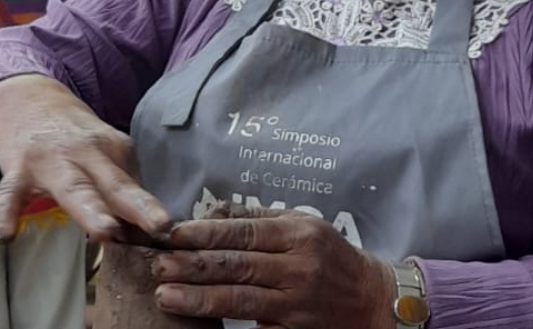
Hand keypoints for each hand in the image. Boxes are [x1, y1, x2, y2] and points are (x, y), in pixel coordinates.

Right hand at [0, 75, 169, 241]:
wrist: (28, 100)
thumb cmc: (73, 138)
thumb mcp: (103, 150)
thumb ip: (119, 184)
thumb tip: (144, 226)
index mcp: (111, 149)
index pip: (132, 184)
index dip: (151, 206)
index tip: (170, 227)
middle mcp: (86, 153)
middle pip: (114, 183)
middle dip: (137, 204)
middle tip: (158, 224)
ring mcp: (51, 160)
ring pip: (72, 187)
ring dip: (90, 209)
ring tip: (105, 233)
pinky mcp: (18, 169)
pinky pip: (10, 194)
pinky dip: (5, 214)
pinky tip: (5, 236)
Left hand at [150, 209, 394, 328]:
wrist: (373, 301)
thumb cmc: (332, 256)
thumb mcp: (303, 226)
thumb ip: (259, 221)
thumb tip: (212, 216)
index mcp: (298, 234)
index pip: (243, 233)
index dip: (205, 235)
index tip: (172, 235)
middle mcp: (298, 267)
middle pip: (237, 266)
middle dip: (193, 266)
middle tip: (158, 266)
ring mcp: (297, 304)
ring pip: (240, 300)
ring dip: (199, 299)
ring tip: (165, 296)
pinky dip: (228, 328)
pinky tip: (200, 326)